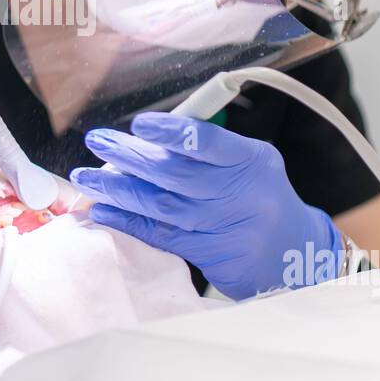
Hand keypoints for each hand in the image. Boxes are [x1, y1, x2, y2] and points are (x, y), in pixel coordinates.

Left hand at [70, 112, 341, 298]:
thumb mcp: (250, 160)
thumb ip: (208, 145)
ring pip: (162, 207)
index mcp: (252, 161)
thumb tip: (149, 133)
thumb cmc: (259, 194)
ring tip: (87, 177)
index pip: (210, 143)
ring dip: (119, 191)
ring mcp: (224, 228)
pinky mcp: (209, 256)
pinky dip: (128, 222)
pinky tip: (103, 210)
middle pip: (177, 175)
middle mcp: (240, 195)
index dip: (173, 133)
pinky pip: (160, 235)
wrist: (292, 253)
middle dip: (131, 157)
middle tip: (98, 141)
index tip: (140, 125)